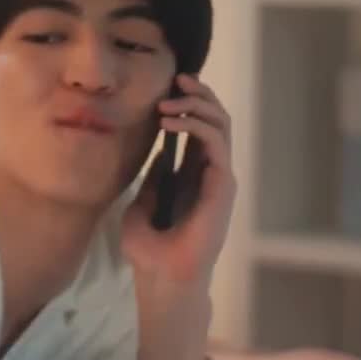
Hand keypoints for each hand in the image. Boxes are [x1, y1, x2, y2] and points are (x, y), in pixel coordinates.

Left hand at [120, 74, 234, 359]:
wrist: (161, 279)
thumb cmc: (148, 251)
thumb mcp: (138, 205)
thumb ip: (149, 179)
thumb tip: (153, 152)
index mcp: (191, 175)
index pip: (198, 128)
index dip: (187, 104)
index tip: (165, 88)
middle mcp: (209, 173)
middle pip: (215, 119)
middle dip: (198, 95)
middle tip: (176, 80)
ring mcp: (218, 178)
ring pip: (221, 125)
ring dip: (198, 105)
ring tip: (171, 98)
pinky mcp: (222, 186)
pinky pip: (216, 143)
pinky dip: (197, 125)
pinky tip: (173, 120)